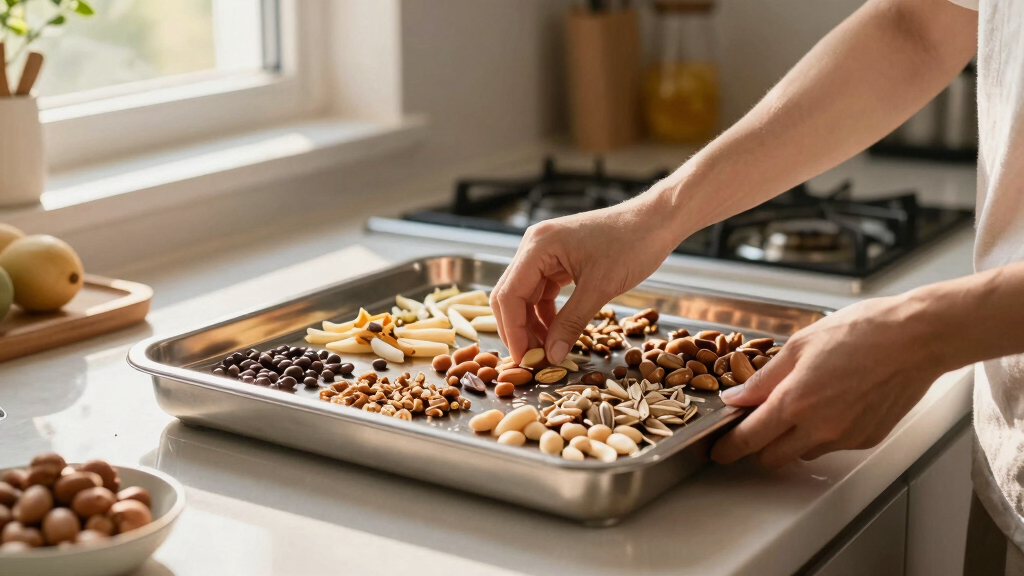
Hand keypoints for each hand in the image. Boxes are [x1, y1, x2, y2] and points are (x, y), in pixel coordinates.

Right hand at [490, 190, 683, 363]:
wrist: (657, 221)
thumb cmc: (633, 244)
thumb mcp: (600, 288)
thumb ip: (571, 323)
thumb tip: (551, 356)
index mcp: (539, 246)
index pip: (509, 294)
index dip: (513, 330)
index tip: (524, 359)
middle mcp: (535, 246)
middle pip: (511, 295)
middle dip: (519, 329)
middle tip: (532, 360)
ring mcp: (546, 252)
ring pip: (526, 296)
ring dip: (532, 324)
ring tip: (547, 351)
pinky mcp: (559, 259)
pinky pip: (543, 291)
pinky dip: (546, 314)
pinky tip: (557, 333)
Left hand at [710, 294, 946, 467]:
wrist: (917, 338)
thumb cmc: (861, 331)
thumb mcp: (799, 346)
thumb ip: (763, 379)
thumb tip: (736, 399)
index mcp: (795, 402)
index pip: (750, 438)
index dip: (729, 448)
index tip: (719, 451)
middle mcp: (819, 428)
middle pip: (773, 457)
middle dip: (758, 446)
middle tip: (754, 426)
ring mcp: (846, 437)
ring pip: (804, 453)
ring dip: (792, 439)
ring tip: (802, 403)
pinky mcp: (868, 439)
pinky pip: (833, 445)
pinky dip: (823, 432)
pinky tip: (833, 403)